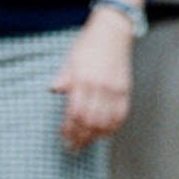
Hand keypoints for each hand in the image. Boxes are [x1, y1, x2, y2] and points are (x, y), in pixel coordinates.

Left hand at [52, 9, 135, 149]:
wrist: (113, 30)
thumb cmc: (89, 43)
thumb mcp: (71, 58)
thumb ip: (64, 77)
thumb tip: (54, 90)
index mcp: (82, 79)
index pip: (74, 112)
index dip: (69, 129)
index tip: (64, 138)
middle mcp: (99, 86)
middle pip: (89, 122)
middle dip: (80, 138)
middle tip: (73, 148)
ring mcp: (114, 89)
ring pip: (105, 122)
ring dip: (95, 136)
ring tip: (87, 143)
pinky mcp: (125, 90)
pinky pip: (120, 115)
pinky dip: (113, 128)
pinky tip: (105, 134)